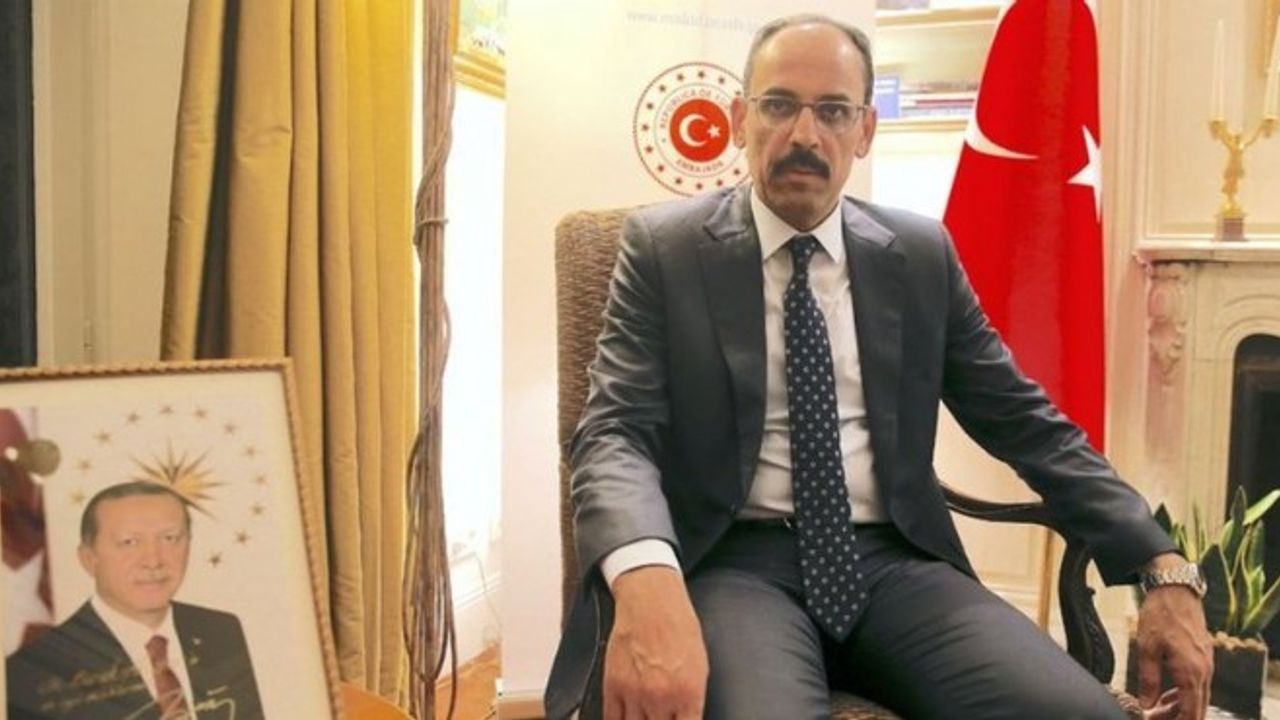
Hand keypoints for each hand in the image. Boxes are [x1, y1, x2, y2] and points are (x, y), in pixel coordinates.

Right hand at [604, 566, 707, 719]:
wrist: (651, 604)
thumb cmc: (678, 629)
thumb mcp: (700, 668)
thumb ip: (692, 701)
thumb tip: (685, 718)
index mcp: (688, 694)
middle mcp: (661, 698)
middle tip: (659, 717)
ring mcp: (635, 694)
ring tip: (645, 716)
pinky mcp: (613, 686)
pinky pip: (612, 719)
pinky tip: (625, 718)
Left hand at [1135, 555, 1213, 719]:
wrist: (1176, 591)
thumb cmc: (1160, 616)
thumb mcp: (1147, 648)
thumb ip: (1148, 680)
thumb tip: (1146, 704)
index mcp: (1191, 672)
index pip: (1190, 712)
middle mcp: (1204, 671)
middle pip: (1196, 708)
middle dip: (1176, 717)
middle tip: (1153, 717)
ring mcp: (1206, 664)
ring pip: (1198, 697)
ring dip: (1179, 706)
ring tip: (1155, 708)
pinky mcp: (1203, 658)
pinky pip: (1197, 684)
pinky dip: (1183, 693)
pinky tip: (1166, 694)